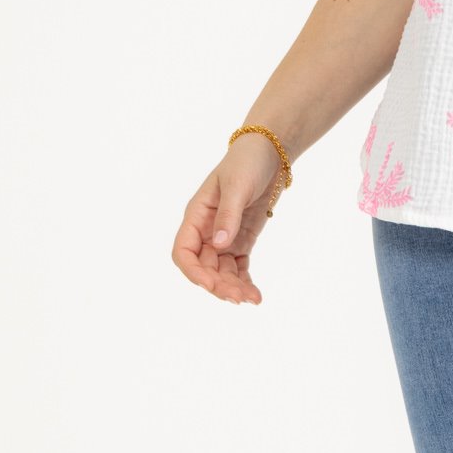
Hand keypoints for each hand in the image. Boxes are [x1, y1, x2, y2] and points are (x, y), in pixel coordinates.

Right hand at [171, 133, 286, 304]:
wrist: (269, 153)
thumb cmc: (247, 163)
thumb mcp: (237, 186)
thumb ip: (228, 214)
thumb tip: (219, 244)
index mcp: (196, 215)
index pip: (183, 251)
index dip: (193, 271)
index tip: (210, 285)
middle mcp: (206, 230)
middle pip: (203, 266)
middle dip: (218, 284)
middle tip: (239, 298)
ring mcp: (224, 236)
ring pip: (221, 271)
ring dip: (232, 287)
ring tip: (252, 299)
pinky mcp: (241, 240)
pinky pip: (238, 267)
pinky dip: (244, 281)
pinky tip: (255, 294)